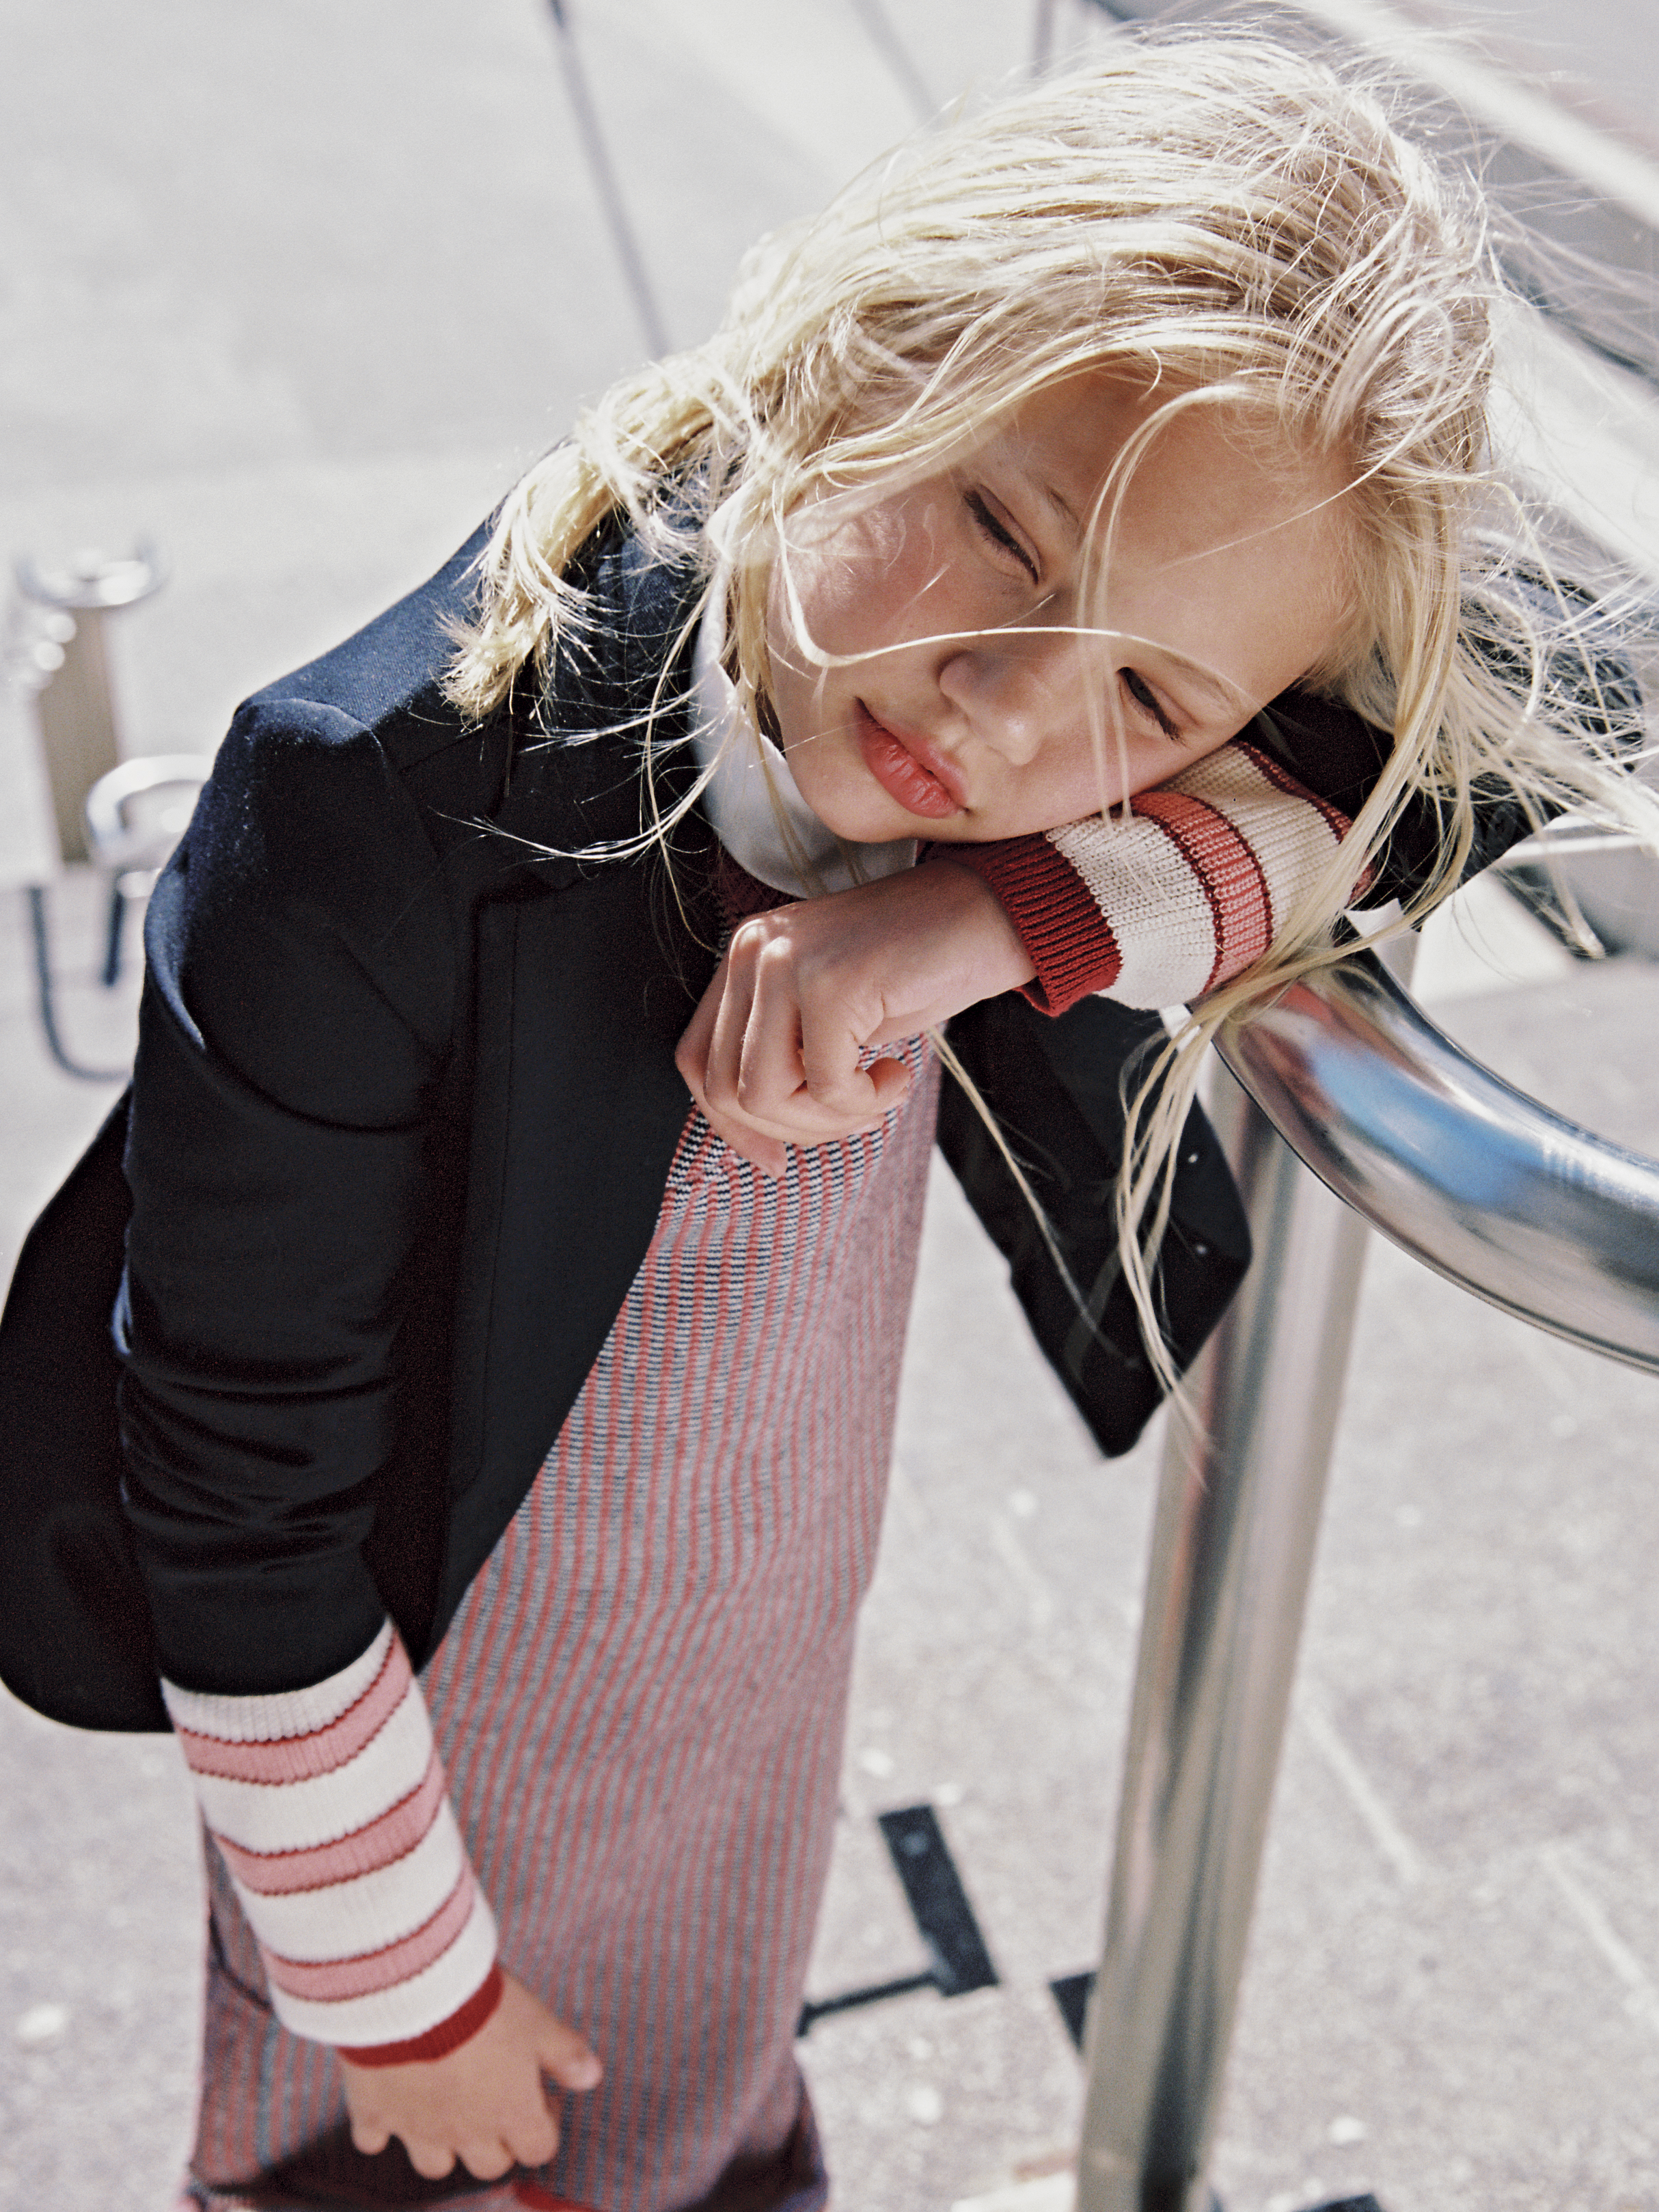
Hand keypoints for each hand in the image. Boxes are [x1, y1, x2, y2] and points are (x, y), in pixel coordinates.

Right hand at [338, 1970, 601, 2182]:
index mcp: (510, 2114)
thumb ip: (565, 2054)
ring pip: (434, 2165)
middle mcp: (465, 2133)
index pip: (539, 2149)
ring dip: (443, 2144)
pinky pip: (373, 2139)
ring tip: (445, 2104)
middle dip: (497, 2138)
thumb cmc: (484, 2004)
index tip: (539, 2092)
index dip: (544, 2123)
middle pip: (489, 2164)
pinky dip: (381, 2127)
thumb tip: (593, 2077)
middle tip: (495, 2097)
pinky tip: (389, 2097)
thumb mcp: (537, 2021)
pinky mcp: (373, 2113)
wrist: (412, 1992)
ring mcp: (416, 2129)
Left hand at [675, 858, 1036, 1175]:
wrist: (987, 916)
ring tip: (877, 1096)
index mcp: (744, 956)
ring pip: (765, 1094)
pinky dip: (866, 1103)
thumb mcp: (829, 1016)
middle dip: (793, 1127)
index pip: (696, 1059)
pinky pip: (827, 1087)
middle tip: (854, 1116)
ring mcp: (786, 962)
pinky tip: (897, 1076)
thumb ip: (782, 1053)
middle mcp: (752, 951)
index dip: (729, 1124)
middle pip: (727, 1087)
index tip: (775, 1158)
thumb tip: (753, 1137)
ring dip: (828, 1119)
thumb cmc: (917, 970)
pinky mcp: (830, 982)